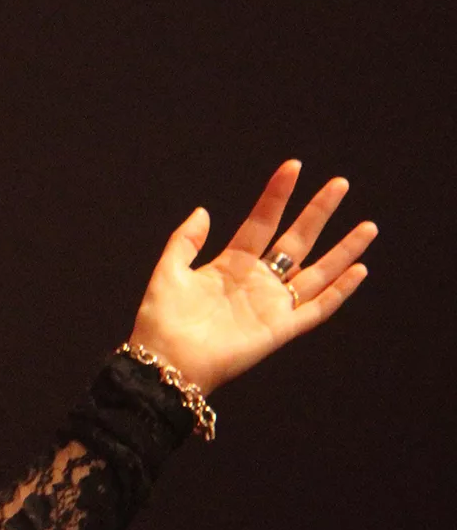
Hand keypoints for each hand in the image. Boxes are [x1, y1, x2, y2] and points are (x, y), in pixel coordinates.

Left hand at [129, 160, 377, 392]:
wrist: (165, 362)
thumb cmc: (161, 321)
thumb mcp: (168, 272)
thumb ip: (184, 241)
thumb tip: (203, 211)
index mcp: (230, 266)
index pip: (261, 223)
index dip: (276, 196)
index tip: (292, 167)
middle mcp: (256, 283)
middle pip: (296, 241)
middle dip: (318, 213)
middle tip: (340, 184)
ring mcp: (270, 306)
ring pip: (316, 273)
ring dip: (343, 250)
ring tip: (368, 226)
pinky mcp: (280, 330)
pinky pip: (317, 309)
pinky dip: (339, 291)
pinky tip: (359, 270)